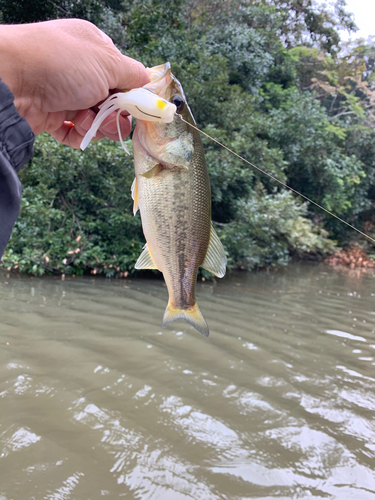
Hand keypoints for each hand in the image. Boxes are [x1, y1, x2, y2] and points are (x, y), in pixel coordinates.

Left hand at [0, 19, 149, 147]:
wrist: (13, 80)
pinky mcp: (52, 116)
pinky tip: (75, 128)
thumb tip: (147, 80)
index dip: (131, 94)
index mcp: (95, 51)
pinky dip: (79, 135)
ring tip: (86, 120)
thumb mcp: (107, 62)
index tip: (137, 108)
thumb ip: (132, 74)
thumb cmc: (61, 63)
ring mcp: (66, 95)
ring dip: (97, 126)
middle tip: (110, 119)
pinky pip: (76, 132)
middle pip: (113, 103)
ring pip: (97, 121)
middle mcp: (81, 72)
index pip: (123, 76)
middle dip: (115, 116)